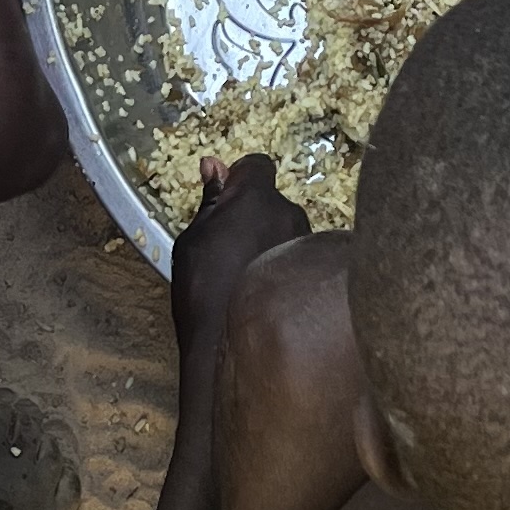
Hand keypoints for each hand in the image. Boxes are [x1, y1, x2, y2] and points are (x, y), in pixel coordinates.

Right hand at [171, 152, 309, 344]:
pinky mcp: (315, 268)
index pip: (257, 165)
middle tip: (229, 243)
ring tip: (244, 271)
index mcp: (255, 197)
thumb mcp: (194, 238)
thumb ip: (210, 200)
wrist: (231, 343)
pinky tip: (261, 286)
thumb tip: (214, 166)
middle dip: (255, 214)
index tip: (225, 197)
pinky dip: (280, 262)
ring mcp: (305, 241)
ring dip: (269, 239)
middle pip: (272, 200)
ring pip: (285, 228)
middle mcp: (288, 212)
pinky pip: (295, 254)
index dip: (241, 178)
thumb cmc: (203, 287)